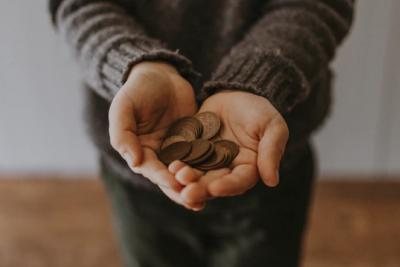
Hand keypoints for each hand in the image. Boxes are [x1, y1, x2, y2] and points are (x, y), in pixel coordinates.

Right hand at [108, 61, 197, 203]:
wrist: (161, 74)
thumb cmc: (138, 89)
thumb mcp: (124, 107)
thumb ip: (123, 134)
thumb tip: (135, 162)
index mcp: (139, 150)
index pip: (150, 169)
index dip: (161, 177)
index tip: (175, 184)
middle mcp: (158, 154)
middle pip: (169, 177)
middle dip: (181, 189)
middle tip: (195, 201)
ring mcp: (177, 149)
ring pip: (187, 171)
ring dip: (196, 184)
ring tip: (209, 197)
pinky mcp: (194, 142)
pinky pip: (201, 156)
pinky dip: (208, 167)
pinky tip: (221, 176)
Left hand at [171, 90, 288, 207]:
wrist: (234, 93)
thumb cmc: (258, 110)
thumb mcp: (272, 126)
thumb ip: (271, 151)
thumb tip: (272, 181)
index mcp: (248, 168)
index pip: (239, 181)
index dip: (228, 186)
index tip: (215, 188)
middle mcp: (226, 169)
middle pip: (213, 183)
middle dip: (200, 189)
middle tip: (187, 193)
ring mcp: (206, 161)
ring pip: (195, 174)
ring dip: (185, 179)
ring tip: (176, 176)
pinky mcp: (191, 150)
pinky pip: (183, 158)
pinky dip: (176, 163)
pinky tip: (167, 165)